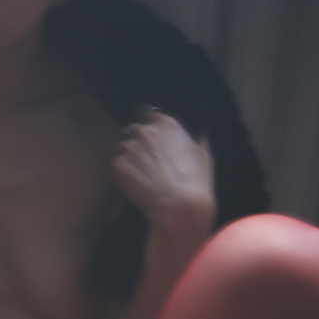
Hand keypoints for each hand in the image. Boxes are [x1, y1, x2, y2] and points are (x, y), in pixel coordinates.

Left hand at [110, 108, 215, 235]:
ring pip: (120, 148)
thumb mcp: (204, 156)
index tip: (145, 135)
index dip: (144, 123)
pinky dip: (120, 174)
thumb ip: (199, 139)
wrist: (180, 206)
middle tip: (143, 161)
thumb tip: (203, 131)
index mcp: (165, 123)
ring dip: (126, 158)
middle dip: (135, 142)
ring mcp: (129, 147)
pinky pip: (114, 166)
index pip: (144, 112)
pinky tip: (133, 185)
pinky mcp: (118, 165)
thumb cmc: (196, 183)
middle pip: (131, 130)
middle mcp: (145, 131)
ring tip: (138, 175)